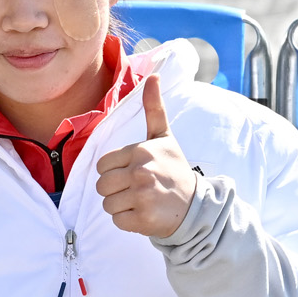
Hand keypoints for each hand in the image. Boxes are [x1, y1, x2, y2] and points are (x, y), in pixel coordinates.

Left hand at [95, 75, 197, 237]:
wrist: (196, 206)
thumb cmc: (174, 169)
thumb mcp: (163, 137)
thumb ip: (153, 108)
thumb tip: (153, 75)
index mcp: (141, 151)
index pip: (102, 165)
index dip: (115, 171)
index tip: (135, 172)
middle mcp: (141, 172)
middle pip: (101, 186)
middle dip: (116, 190)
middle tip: (138, 189)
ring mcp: (143, 196)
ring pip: (107, 205)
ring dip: (121, 206)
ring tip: (142, 201)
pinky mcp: (143, 219)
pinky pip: (117, 221)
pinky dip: (128, 221)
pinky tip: (145, 213)